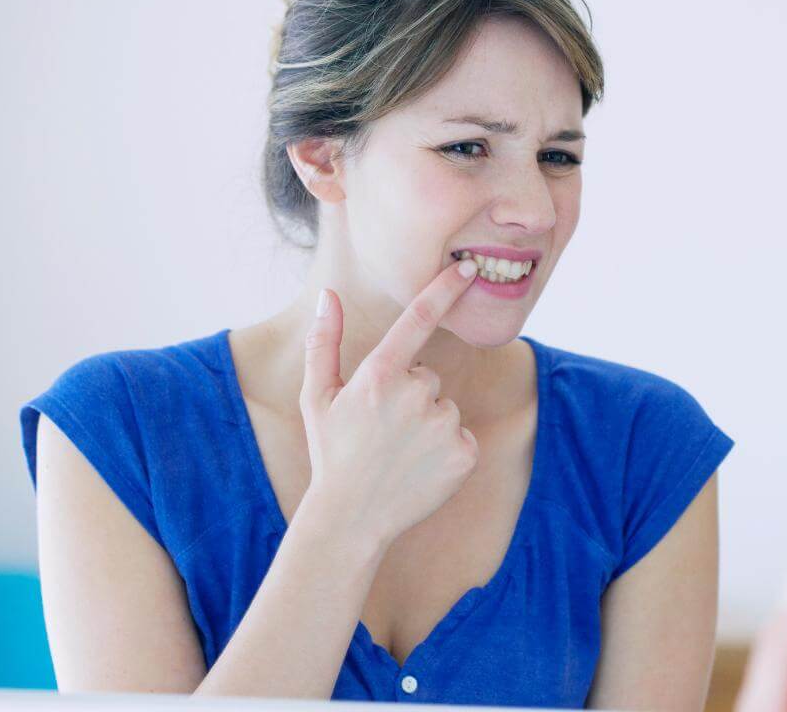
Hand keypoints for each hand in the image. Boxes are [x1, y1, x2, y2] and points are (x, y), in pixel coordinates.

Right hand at [298, 259, 480, 548]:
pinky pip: (463, 436)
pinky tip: (420, 468)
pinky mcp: (465, 454)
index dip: (445, 289)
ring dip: (429, 424)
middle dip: (411, 395)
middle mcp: (414, 395)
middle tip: (383, 429)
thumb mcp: (317, 397)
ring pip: (445, 407)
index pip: (418, 319)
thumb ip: (324, 342)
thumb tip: (327, 295)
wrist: (351, 519)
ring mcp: (443, 426)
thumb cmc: (331, 453)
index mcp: (378, 376)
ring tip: (399, 452)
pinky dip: (448, 450)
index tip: (469, 268)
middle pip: (428, 376)